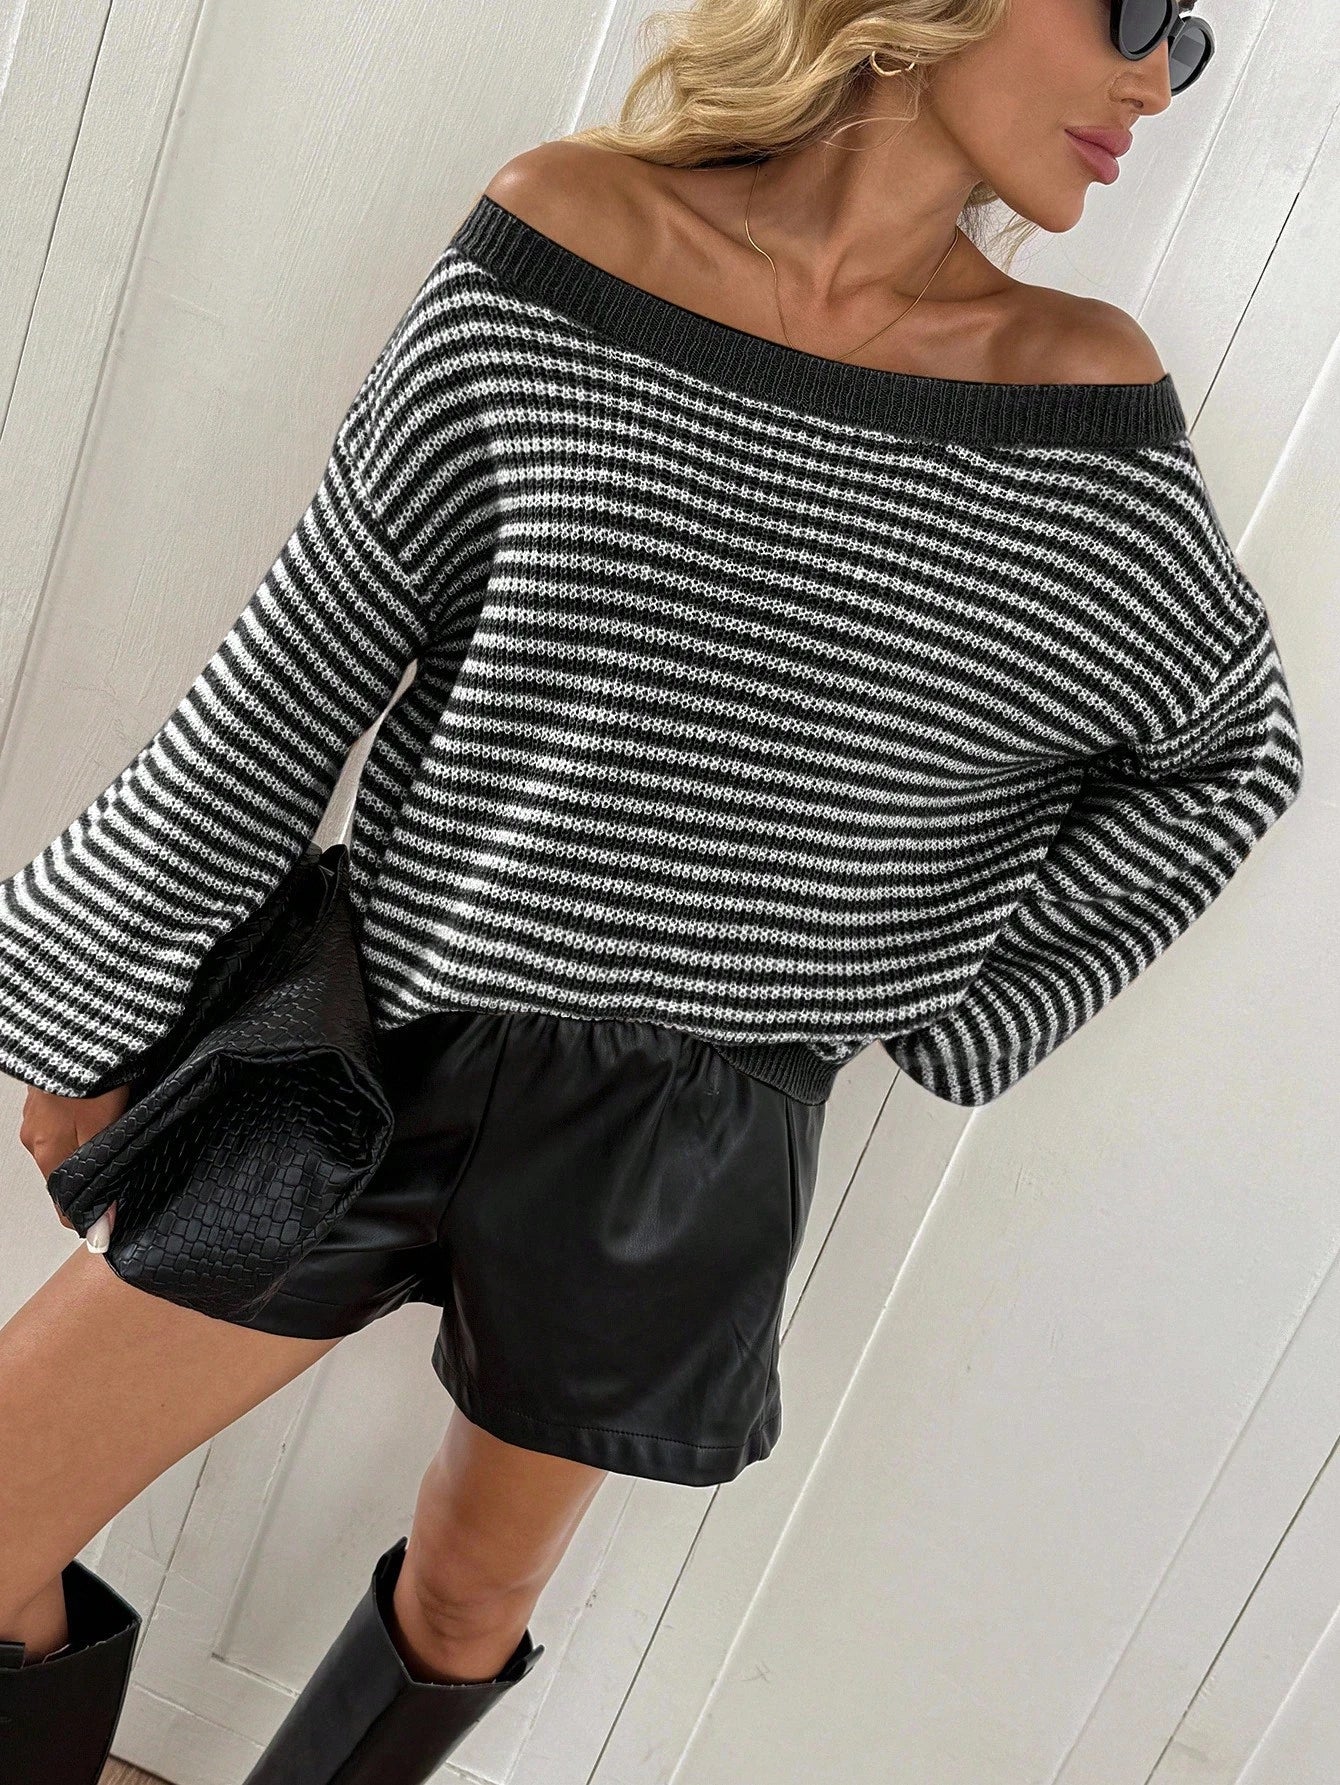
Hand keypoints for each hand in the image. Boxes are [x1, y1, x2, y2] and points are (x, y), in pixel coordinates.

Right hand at [20, 1083, 130, 1232]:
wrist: (79, 1029)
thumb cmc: (93, 1079)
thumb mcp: (102, 1134)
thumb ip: (101, 1179)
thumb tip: (100, 1228)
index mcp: (47, 1153)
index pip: (63, 1202)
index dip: (87, 1212)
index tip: (108, 1219)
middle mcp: (35, 1137)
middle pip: (63, 1171)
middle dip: (89, 1176)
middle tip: (122, 1170)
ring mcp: (37, 1113)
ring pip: (64, 1142)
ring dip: (85, 1144)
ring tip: (114, 1133)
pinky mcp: (46, 1091)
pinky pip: (63, 1118)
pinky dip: (81, 1121)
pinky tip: (100, 1109)